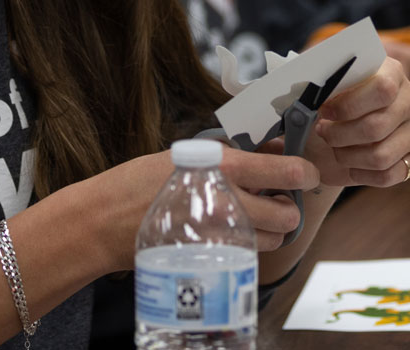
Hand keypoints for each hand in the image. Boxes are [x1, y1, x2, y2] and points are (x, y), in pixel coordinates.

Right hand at [106, 147, 318, 258]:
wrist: (104, 220)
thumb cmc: (141, 181)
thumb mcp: (188, 155)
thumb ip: (233, 155)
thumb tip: (273, 152)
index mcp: (224, 168)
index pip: (286, 172)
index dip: (304, 172)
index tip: (305, 173)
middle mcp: (227, 203)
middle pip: (288, 215)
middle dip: (289, 207)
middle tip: (277, 198)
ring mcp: (219, 236)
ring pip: (273, 240)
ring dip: (271, 228)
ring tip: (252, 215)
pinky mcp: (211, 258)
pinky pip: (248, 254)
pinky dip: (249, 244)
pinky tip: (232, 230)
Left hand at [309, 57, 409, 187]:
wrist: (346, 124)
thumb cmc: (335, 103)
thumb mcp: (330, 89)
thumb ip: (324, 88)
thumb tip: (311, 96)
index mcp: (393, 73)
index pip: (382, 89)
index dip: (348, 105)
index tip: (324, 111)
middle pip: (376, 127)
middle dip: (340, 136)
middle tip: (324, 133)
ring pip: (381, 155)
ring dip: (348, 157)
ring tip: (336, 149)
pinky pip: (390, 175)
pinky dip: (363, 175)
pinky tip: (351, 165)